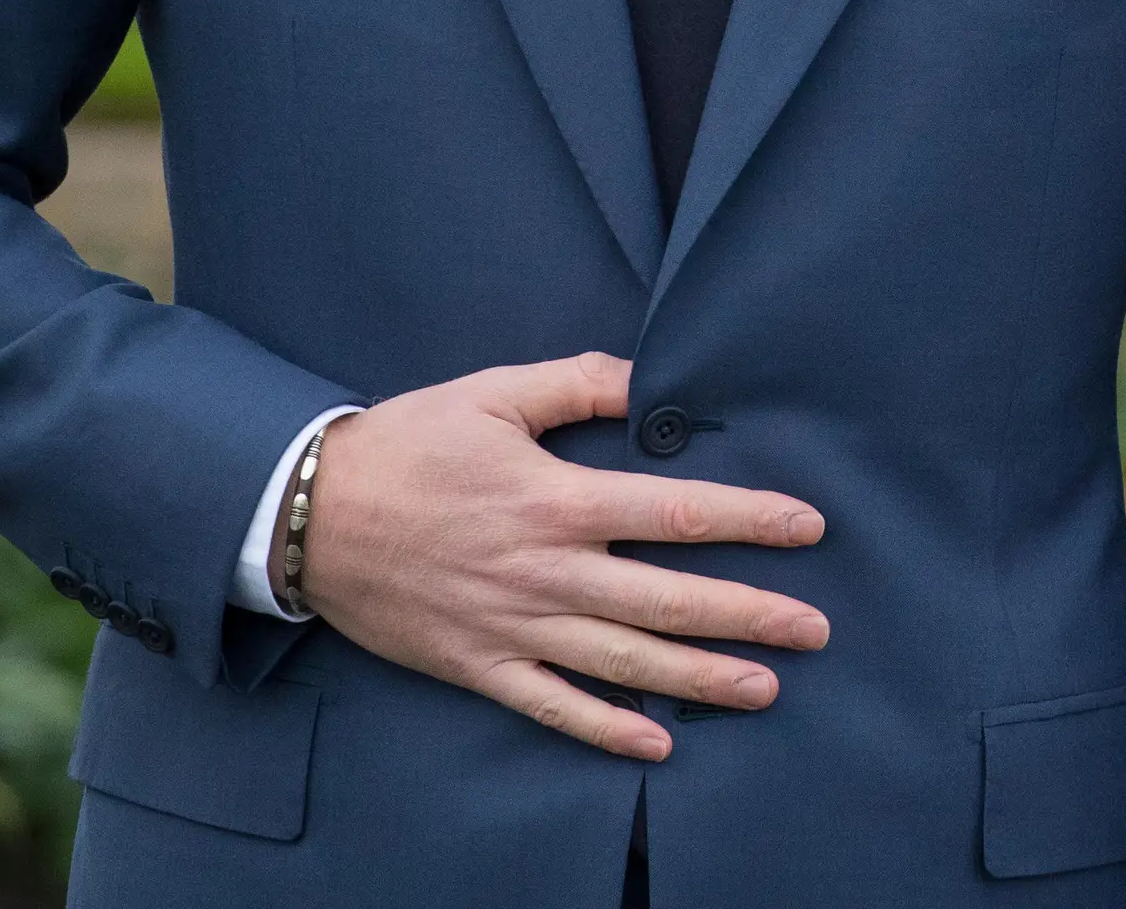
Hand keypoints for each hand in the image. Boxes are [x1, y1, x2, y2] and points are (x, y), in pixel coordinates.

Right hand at [282, 353, 827, 759]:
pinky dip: (606, 727)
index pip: (677, 512)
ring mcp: (515, 626)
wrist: (308, 514)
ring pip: (626, 660)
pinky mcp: (480, 665)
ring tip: (766, 687)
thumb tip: (648, 381)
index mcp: (558, 500)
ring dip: (701, 678)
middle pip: (669, 598)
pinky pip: (553, 705)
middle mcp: (548, 571)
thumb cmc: (408, 444)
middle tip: (816, 628)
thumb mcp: (495, 393)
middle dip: (750, 614)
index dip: (749, 519)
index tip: (808, 527)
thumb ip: (579, 383)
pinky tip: (657, 744)